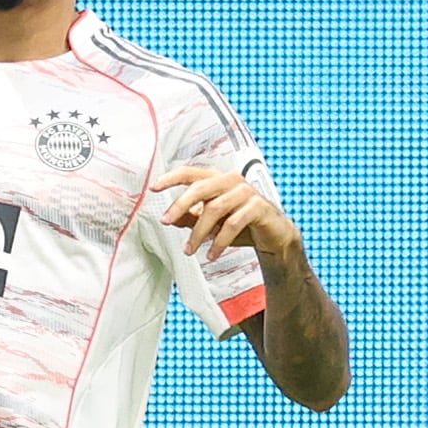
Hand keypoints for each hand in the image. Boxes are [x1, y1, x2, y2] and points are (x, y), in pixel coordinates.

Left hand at [151, 166, 299, 260]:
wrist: (274, 235)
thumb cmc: (241, 225)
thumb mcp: (212, 223)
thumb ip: (192, 217)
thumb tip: (171, 219)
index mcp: (217, 179)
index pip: (190, 173)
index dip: (170, 178)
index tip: (153, 187)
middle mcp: (231, 180)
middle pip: (199, 188)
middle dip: (180, 206)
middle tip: (166, 221)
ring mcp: (246, 191)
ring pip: (214, 209)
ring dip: (199, 232)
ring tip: (190, 250)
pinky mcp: (258, 206)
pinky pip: (233, 223)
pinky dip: (219, 241)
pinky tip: (212, 254)